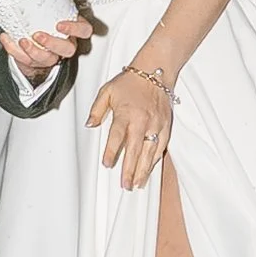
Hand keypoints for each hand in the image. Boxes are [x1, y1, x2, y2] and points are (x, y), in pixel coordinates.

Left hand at [3, 19, 91, 79]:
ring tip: (22, 40)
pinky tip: (7, 39)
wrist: (37, 40)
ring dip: (33, 51)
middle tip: (38, 35)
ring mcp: (52, 55)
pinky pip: (27, 60)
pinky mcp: (37, 62)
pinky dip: (14, 50)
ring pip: (47, 59)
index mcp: (73, 29)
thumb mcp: (52, 7)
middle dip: (52, 43)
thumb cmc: (46, 20)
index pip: (84, 30)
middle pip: (67, 49)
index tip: (60, 24)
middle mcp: (65, 44)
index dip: (75, 29)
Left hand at [87, 62, 173, 190]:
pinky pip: (160, 147)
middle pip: (135, 150)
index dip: (112, 152)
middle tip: (125, 185)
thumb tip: (90, 124)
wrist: (156, 72)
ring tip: (136, 184)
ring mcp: (156, 125)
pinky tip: (149, 170)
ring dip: (143, 170)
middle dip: (130, 169)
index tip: (107, 164)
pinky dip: (154, 160)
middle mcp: (142, 121)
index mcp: (126, 113)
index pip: (117, 136)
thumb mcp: (107, 91)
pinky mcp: (165, 126)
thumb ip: (97, 109)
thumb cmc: (131, 81)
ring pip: (149, 152)